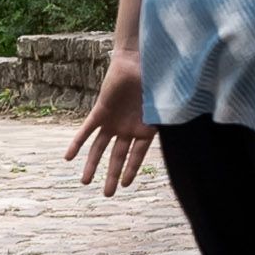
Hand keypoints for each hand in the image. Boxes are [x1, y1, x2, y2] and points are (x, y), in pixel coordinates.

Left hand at [65, 47, 153, 196]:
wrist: (137, 60)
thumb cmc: (156, 80)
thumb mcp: (165, 103)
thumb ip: (168, 117)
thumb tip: (186, 126)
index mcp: (145, 130)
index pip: (137, 156)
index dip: (131, 170)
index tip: (127, 185)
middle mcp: (127, 129)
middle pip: (118, 157)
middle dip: (113, 176)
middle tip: (108, 194)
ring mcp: (113, 121)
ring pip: (99, 148)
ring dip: (92, 165)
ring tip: (85, 182)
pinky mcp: (100, 112)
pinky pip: (86, 130)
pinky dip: (77, 143)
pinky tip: (68, 157)